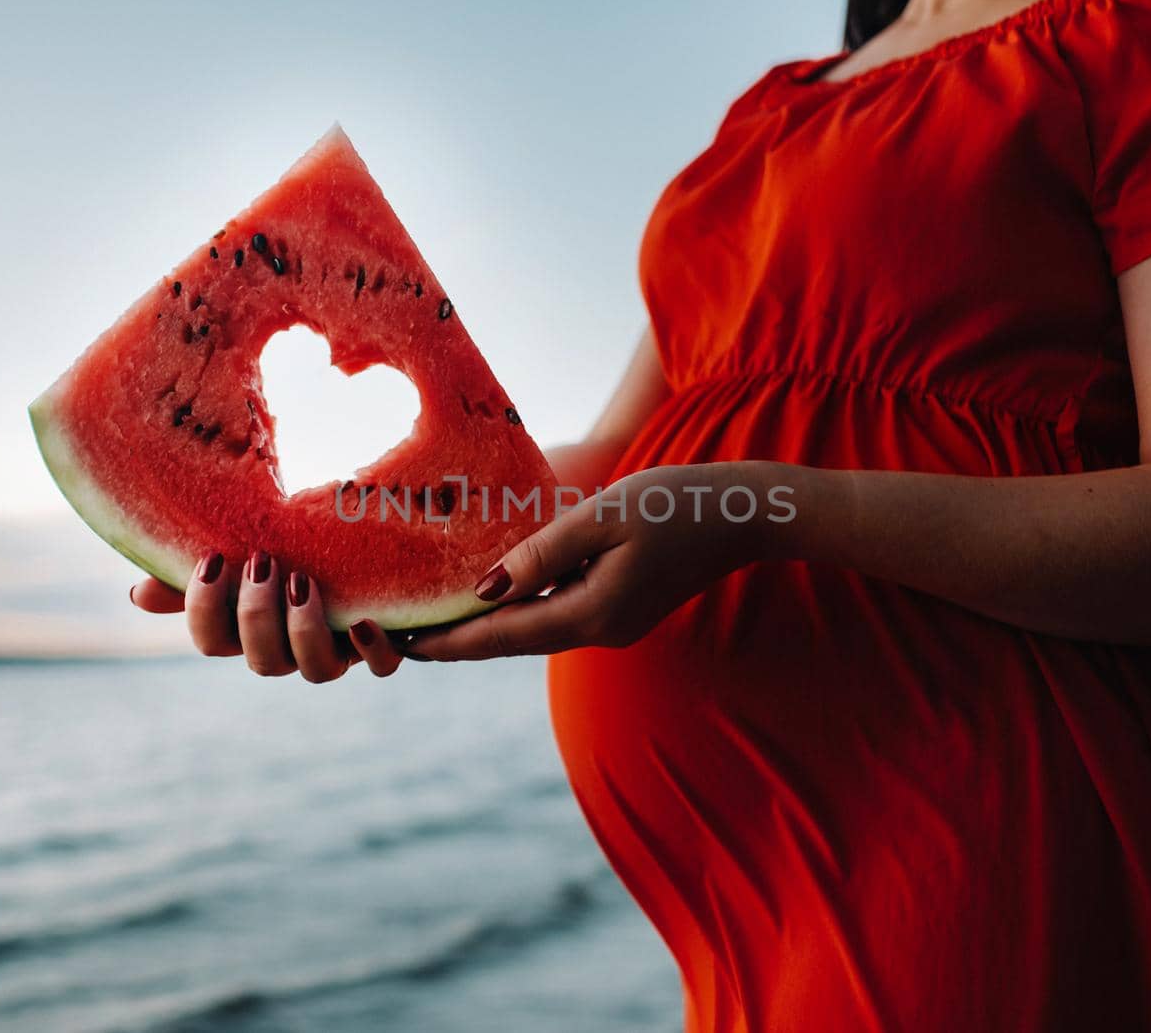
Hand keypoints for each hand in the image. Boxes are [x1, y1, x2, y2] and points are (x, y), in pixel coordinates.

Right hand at [129, 553, 405, 679]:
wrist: (360, 546)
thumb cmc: (290, 548)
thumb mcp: (241, 552)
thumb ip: (196, 572)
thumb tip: (138, 596)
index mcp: (250, 632)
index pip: (213, 643)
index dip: (204, 609)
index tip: (212, 558)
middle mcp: (291, 651)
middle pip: (263, 663)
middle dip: (257, 614)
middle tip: (263, 562)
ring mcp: (336, 652)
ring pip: (317, 672)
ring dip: (305, 629)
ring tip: (304, 582)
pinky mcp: (381, 644)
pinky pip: (381, 666)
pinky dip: (373, 650)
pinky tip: (364, 619)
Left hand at [405, 463, 781, 660]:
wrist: (745, 514)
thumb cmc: (676, 504)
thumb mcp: (603, 517)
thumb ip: (542, 552)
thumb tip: (488, 588)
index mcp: (591, 615)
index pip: (502, 635)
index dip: (451, 640)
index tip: (405, 646)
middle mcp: (599, 631)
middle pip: (513, 642)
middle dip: (460, 639)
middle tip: (406, 636)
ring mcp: (615, 624)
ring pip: (535, 630)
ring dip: (489, 627)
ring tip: (438, 615)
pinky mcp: (624, 609)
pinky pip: (558, 614)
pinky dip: (522, 609)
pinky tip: (499, 595)